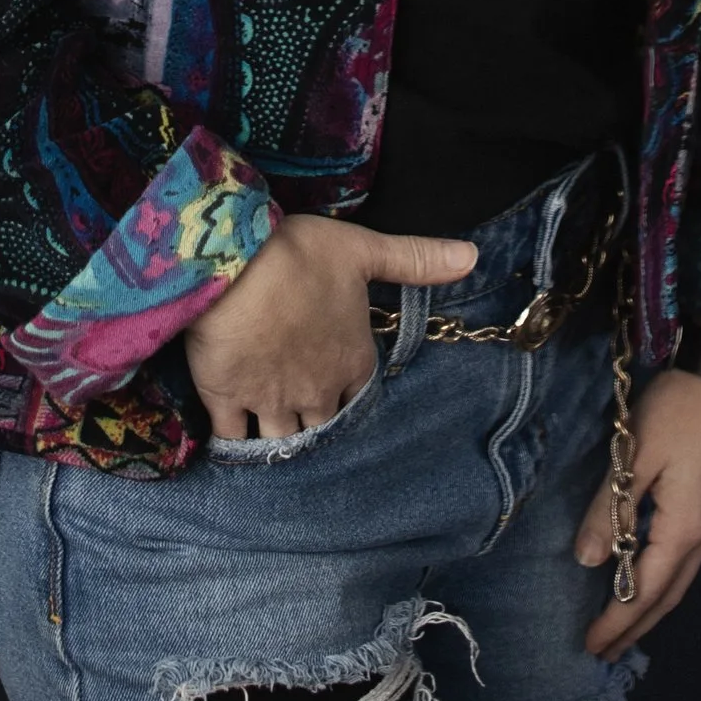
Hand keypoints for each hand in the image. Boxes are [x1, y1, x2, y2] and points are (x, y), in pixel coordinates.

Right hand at [184, 215, 478, 439]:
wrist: (234, 265)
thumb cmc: (300, 255)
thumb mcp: (364, 249)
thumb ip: (416, 259)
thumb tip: (473, 257)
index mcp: (352, 361)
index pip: (358, 397)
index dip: (348, 396)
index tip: (338, 394)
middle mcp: (317, 391)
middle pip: (322, 427)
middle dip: (316, 428)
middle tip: (306, 425)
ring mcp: (271, 401)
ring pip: (281, 440)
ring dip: (280, 443)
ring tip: (273, 447)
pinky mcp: (227, 400)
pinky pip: (232, 439)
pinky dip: (233, 447)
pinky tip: (232, 451)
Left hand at [575, 355, 700, 659]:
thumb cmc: (676, 411)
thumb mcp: (634, 456)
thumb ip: (610, 509)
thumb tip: (588, 560)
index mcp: (685, 527)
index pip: (645, 590)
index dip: (618, 620)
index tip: (592, 646)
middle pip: (668, 594)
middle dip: (635, 625)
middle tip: (605, 652)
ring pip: (682, 578)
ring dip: (652, 605)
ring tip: (623, 624)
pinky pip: (688, 557)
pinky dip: (665, 579)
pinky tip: (650, 576)